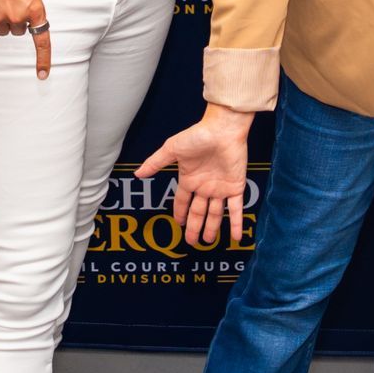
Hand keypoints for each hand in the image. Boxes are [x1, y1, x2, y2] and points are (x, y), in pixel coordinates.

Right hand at [135, 108, 252, 246]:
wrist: (222, 130)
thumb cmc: (197, 136)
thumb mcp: (172, 150)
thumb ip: (156, 163)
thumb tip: (137, 174)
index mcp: (189, 179)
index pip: (183, 201)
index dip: (180, 212)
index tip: (179, 224)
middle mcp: (204, 186)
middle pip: (198, 212)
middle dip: (194, 227)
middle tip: (191, 242)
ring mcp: (220, 188)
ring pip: (215, 214)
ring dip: (212, 228)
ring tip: (208, 242)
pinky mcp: (235, 187)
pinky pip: (236, 209)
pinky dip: (236, 223)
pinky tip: (236, 237)